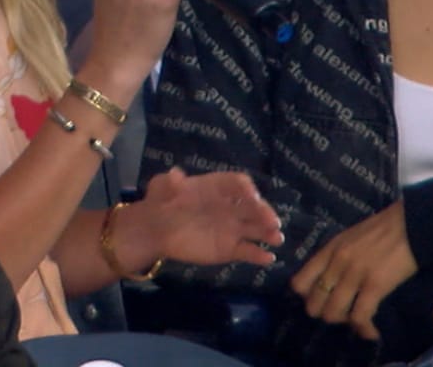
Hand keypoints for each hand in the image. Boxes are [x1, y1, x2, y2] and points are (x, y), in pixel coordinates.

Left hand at [121, 167, 282, 270]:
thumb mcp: (162, 187)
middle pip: (253, 206)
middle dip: (265, 212)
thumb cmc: (161, 203)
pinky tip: (269, 258)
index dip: (247, 189)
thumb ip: (169, 182)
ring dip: (268, 232)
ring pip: (255, 229)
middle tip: (273, 222)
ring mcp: (231, 228)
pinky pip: (247, 251)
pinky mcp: (228, 249)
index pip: (238, 184)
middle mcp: (230, 206)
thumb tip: (175, 174)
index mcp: (218, 188)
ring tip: (277, 238)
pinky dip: (259, 255)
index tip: (252, 196)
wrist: (155, 229)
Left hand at [291, 201, 416, 340]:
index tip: (321, 301)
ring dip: (344, 323)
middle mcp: (337, 262)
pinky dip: (364, 329)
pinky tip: (371, 332)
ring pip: (333, 313)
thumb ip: (337, 255)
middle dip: (326, 314)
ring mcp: (354, 274)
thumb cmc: (385, 229)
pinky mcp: (375, 284)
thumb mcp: (351, 237)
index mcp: (330, 249)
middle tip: (342, 314)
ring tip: (357, 321)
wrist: (413, 223)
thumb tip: (330, 279)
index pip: (300, 283)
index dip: (308, 298)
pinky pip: (360, 316)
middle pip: (314, 304)